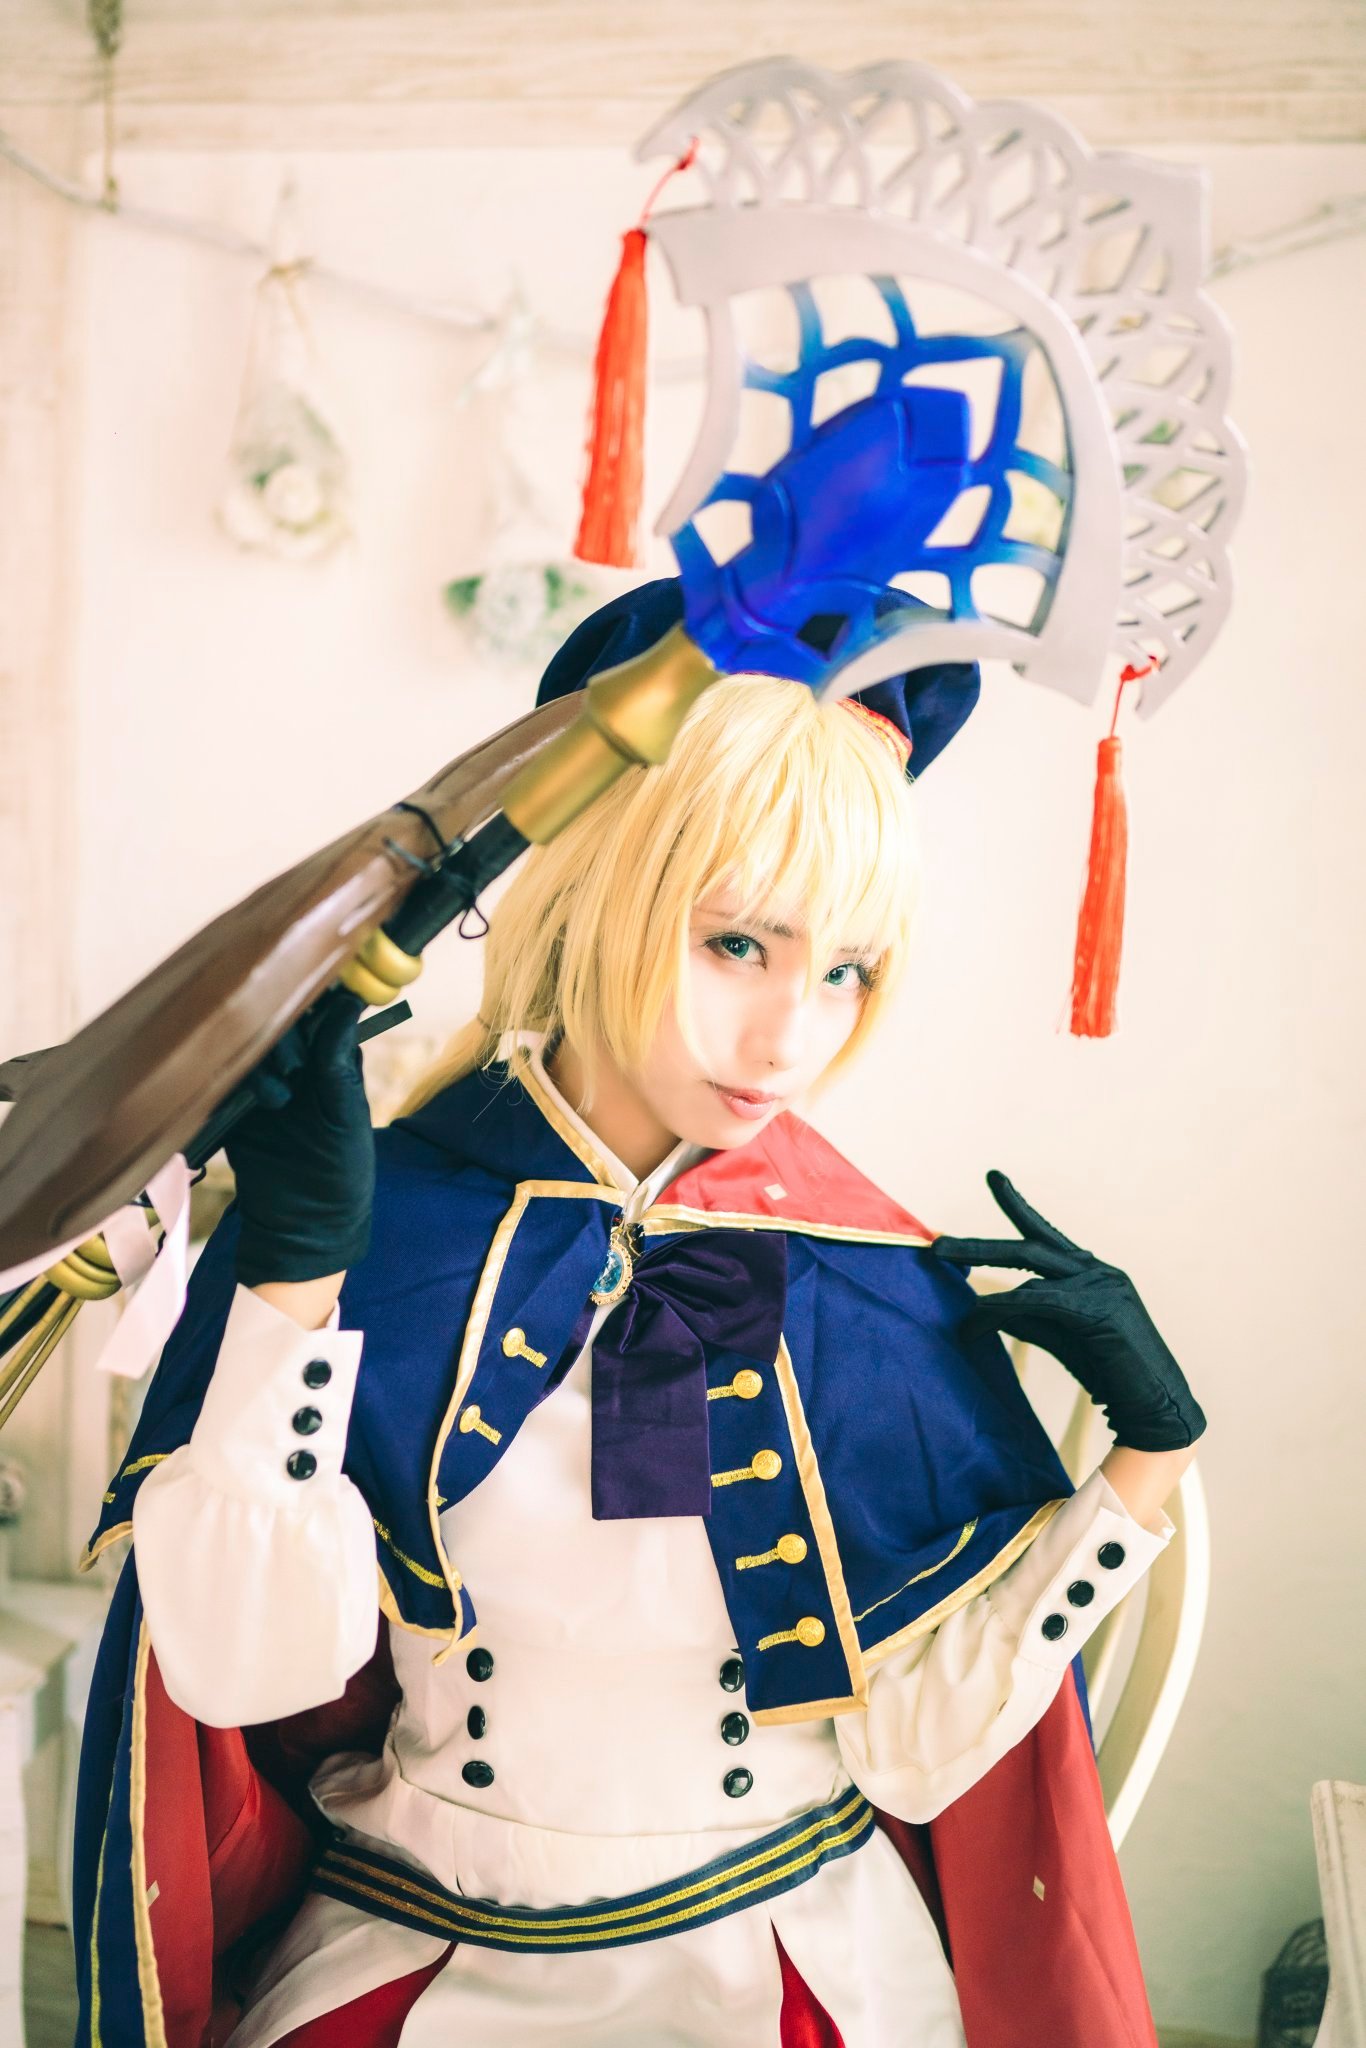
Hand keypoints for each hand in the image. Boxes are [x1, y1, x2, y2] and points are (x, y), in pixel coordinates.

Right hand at [224, 991, 375, 1287]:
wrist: (304, 1228)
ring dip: (258, 1063)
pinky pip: (221, 1081)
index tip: (302, 999)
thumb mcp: (346, 1117)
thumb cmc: (342, 1172)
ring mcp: (262, 1085)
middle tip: (290, 1065)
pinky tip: (244, 1097)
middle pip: (276, 1025)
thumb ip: (337, 1063)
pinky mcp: (232, 1108)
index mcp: (331, 1061)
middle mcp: (296, 1067)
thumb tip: (346, 1003)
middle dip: (279, 1036)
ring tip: (278, 1100)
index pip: (316, 1013)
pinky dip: (227, 1081)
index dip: (309, 1002)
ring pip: (248, 1049)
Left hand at [931, 1170, 1204, 1452]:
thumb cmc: (1111, 1373)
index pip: (1047, 1236)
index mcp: (1093, 1273)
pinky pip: (1040, 1300)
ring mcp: (1103, 1287)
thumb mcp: (1061, 1337)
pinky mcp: (1100, 1310)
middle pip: (1030, 1246)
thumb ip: (1029, 1317)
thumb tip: (989, 1305)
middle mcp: (1099, 1272)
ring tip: (952, 1297)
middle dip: (980, 1246)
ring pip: (1031, 1270)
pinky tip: (979, 1314)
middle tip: (938, 1246)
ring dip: (985, 1280)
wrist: (1157, 1406)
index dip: (1018, 1207)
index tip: (995, 1178)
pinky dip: (1005, 1307)